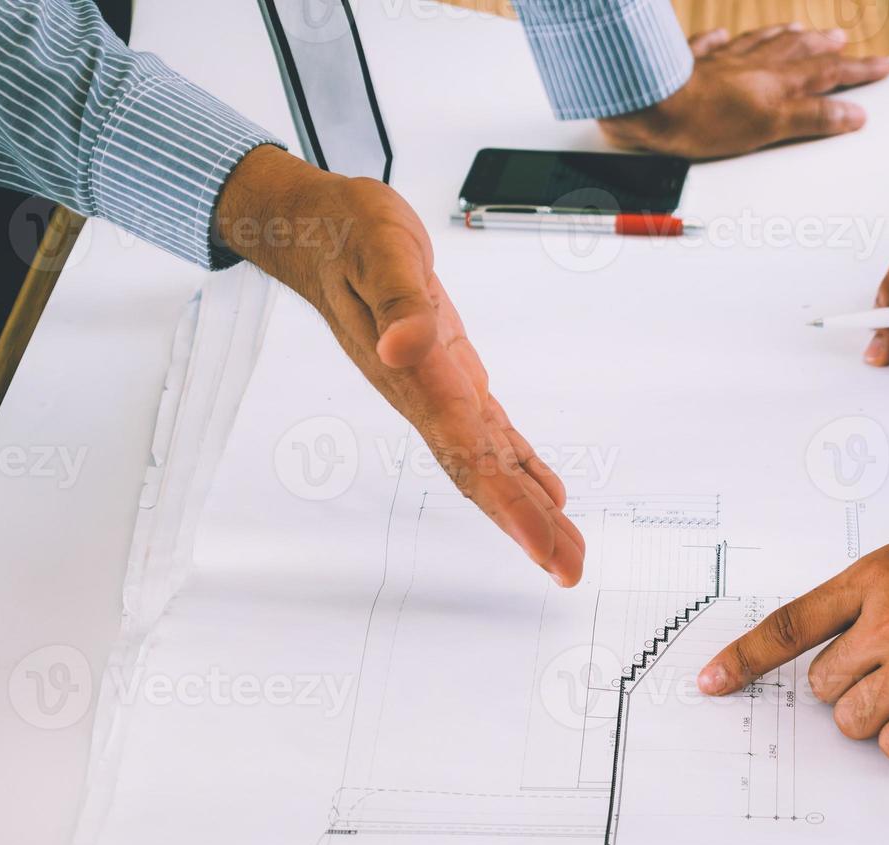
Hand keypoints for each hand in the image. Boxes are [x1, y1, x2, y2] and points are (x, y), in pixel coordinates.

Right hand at [215, 146, 584, 585]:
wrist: (320, 230)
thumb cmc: (349, 235)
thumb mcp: (380, 248)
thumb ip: (398, 300)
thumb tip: (403, 348)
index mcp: (415, 375)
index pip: (465, 450)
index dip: (506, 499)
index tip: (542, 542)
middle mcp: (427, 396)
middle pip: (481, 474)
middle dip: (526, 525)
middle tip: (568, 570)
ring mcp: (438, 392)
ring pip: (489, 463)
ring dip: (528, 508)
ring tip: (567, 551)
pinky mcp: (451, 376)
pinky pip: (489, 435)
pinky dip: (520, 468)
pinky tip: (547, 494)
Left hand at [598, 25, 888, 159]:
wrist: (653, 106)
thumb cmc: (704, 120)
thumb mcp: (769, 128)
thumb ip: (811, 118)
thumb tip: (851, 114)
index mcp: (777, 83)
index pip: (827, 74)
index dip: (857, 71)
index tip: (882, 66)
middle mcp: (753, 66)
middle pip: (797, 51)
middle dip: (824, 47)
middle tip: (843, 41)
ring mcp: (722, 63)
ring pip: (760, 43)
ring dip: (783, 37)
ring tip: (799, 31)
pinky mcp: (689, 66)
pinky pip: (710, 47)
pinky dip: (721, 42)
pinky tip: (722, 37)